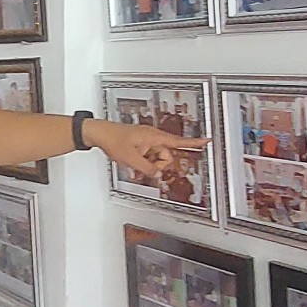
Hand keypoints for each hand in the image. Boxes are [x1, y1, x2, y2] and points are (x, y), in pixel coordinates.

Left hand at [85, 119, 209, 178]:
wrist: (99, 133)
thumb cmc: (113, 139)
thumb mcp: (131, 159)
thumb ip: (147, 168)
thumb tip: (157, 173)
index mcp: (154, 137)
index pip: (178, 141)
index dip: (194, 143)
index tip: (207, 141)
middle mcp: (153, 138)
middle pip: (166, 156)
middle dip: (157, 165)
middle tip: (142, 166)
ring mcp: (146, 141)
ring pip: (156, 159)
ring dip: (148, 165)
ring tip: (133, 163)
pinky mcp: (140, 145)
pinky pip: (148, 158)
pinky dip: (143, 163)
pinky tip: (132, 164)